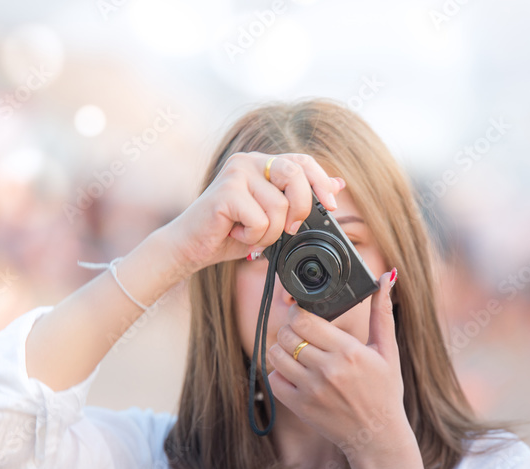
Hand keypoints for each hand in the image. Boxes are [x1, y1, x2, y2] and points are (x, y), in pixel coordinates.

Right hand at [164, 152, 345, 272]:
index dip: (321, 181)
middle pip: (295, 176)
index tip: (330, 205)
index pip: (302, 161)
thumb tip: (339, 185)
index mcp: (262, 163)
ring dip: (270, 232)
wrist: (191, 247)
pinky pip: (260, 220)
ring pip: (279, 206)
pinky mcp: (226, 192)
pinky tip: (237, 234)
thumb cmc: (230, 231)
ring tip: (250, 234)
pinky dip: (254, 237)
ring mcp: (236, 173)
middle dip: (300, 208)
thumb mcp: (273, 217)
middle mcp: (249, 161)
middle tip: (288, 229)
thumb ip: (301, 199)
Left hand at [266, 269, 408, 464]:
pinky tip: (295, 374)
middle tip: (302, 335)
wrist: (378, 436)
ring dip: (282, 350)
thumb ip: (382, 311)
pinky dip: (279, 374)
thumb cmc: (385, 391)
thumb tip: (388, 276)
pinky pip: (274, 380)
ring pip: (276, 355)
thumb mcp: (388, 350)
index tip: (307, 317)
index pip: (305, 320)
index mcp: (348, 351)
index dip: (301, 314)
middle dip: (291, 330)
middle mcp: (328, 370)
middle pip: (287, 334)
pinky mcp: (301, 407)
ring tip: (297, 353)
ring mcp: (312, 390)